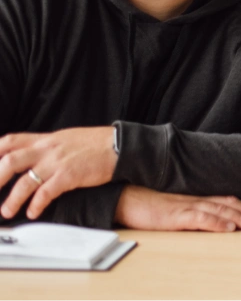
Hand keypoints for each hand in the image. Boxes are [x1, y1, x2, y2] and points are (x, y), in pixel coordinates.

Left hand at [0, 127, 117, 219]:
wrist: (119, 145)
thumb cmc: (95, 143)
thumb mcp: (66, 139)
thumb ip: (46, 148)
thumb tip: (30, 158)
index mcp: (45, 139)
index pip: (10, 141)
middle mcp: (47, 149)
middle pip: (9, 161)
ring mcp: (58, 162)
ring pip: (25, 181)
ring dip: (12, 199)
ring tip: (5, 212)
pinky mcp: (70, 175)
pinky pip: (46, 192)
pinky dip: (36, 205)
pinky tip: (33, 212)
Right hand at [115, 185, 240, 231]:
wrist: (126, 198)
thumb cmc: (149, 206)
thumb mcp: (176, 210)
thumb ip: (194, 214)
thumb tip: (212, 224)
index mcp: (198, 199)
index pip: (230, 202)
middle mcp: (197, 200)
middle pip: (231, 206)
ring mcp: (187, 206)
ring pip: (221, 211)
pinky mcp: (176, 215)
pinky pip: (200, 218)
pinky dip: (217, 223)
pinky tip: (228, 228)